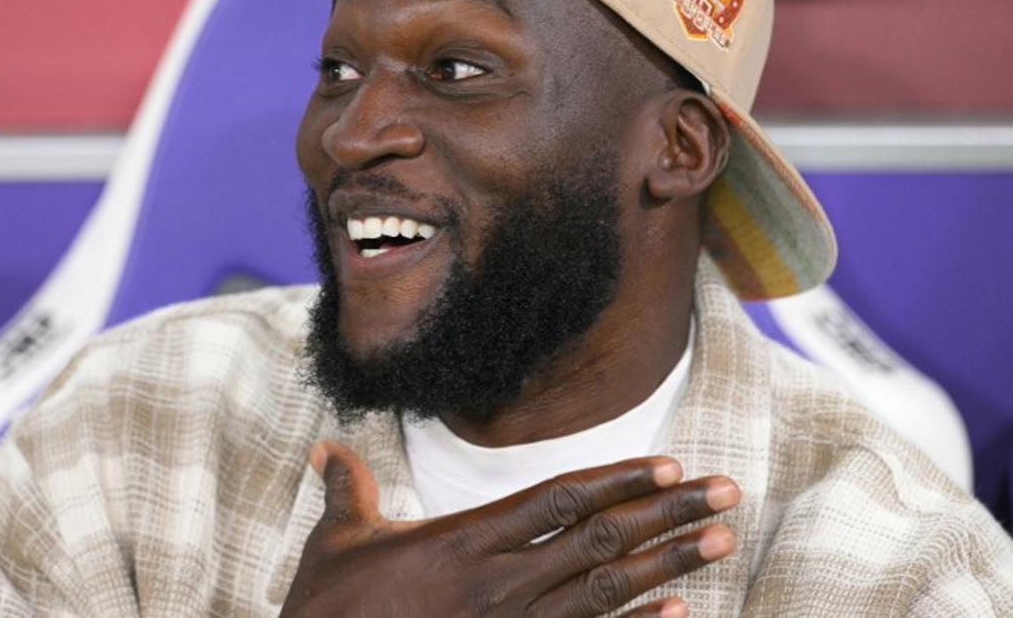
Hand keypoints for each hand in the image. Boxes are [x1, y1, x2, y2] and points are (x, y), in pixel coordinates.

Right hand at [280, 440, 739, 617]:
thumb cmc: (330, 610)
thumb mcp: (337, 543)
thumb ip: (346, 491)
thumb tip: (324, 450)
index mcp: (462, 540)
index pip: (556, 499)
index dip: (616, 478)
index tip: (667, 464)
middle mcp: (498, 581)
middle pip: (600, 538)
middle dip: (667, 511)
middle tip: (727, 491)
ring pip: (606, 591)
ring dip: (669, 564)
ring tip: (721, 540)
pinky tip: (679, 615)